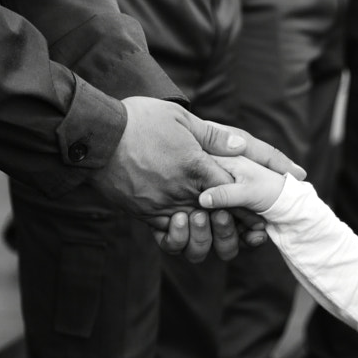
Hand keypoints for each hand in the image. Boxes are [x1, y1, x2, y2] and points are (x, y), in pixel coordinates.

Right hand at [97, 98, 302, 261]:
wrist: (96, 137)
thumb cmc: (137, 121)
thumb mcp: (179, 118)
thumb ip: (212, 135)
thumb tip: (239, 144)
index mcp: (196, 167)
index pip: (233, 191)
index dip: (249, 205)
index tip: (261, 215)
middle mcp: (182, 191)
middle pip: (218, 219)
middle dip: (235, 227)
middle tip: (248, 232)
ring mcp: (162, 206)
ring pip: (194, 235)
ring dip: (207, 236)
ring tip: (213, 229)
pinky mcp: (143, 214)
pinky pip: (166, 237)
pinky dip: (178, 238)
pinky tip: (184, 230)